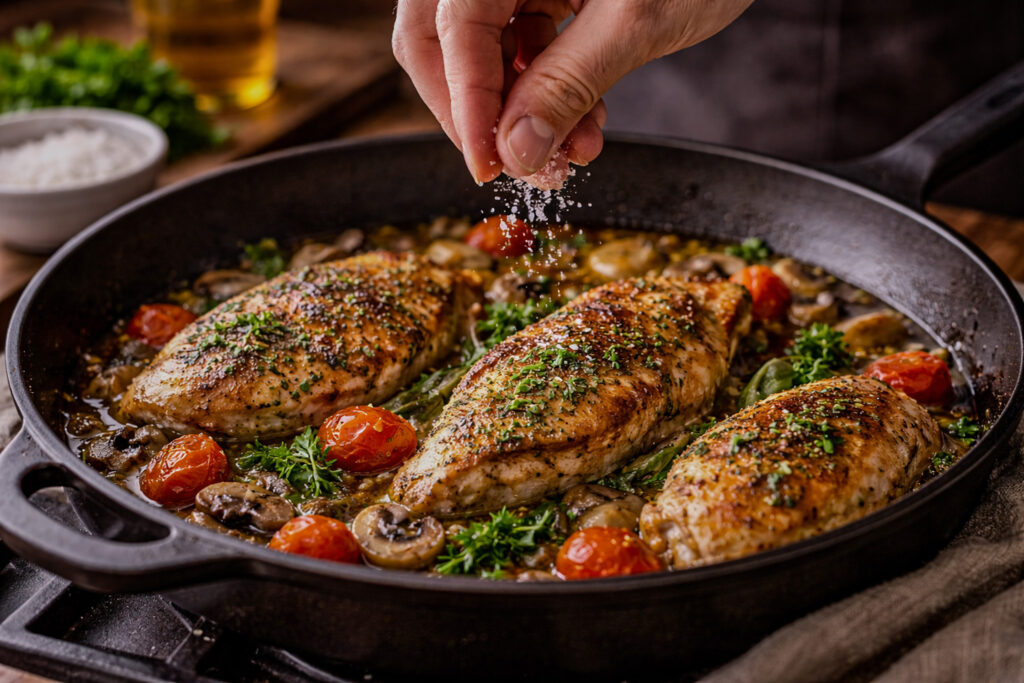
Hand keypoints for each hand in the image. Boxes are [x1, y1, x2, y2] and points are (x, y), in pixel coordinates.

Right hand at [393, 0, 752, 184]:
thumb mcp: (634, 19)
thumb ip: (567, 85)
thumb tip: (515, 152)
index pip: (452, 28)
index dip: (466, 105)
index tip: (488, 167)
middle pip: (443, 39)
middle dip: (478, 112)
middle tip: (512, 165)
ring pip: (485, 52)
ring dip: (523, 113)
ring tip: (571, 155)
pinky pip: (525, 48)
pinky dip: (549, 93)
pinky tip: (584, 127)